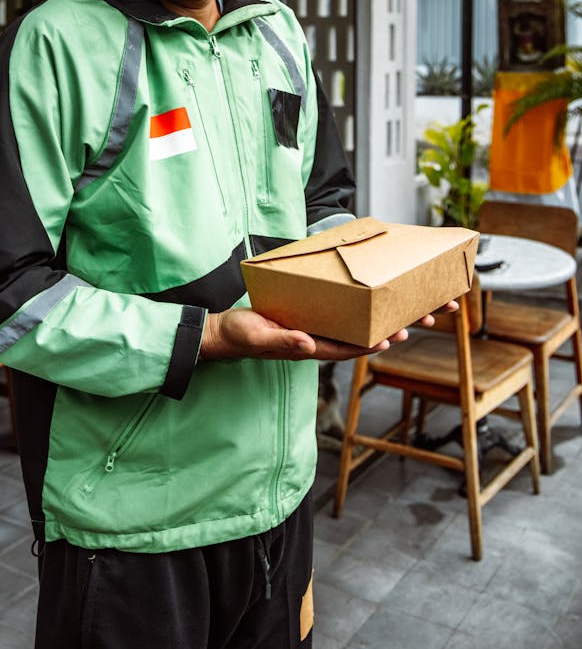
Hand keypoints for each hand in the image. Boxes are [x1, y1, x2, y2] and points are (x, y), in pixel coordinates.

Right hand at [199, 304, 448, 363]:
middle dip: (390, 330)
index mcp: (310, 346)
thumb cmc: (242, 335)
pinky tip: (376, 300)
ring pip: (357, 326)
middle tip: (420, 320)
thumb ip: (284, 340)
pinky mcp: (312, 317)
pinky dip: (362, 309)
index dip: (371, 343)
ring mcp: (317, 329)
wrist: (228, 332)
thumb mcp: (260, 336)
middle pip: (361, 337)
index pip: (347, 347)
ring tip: (412, 312)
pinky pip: (343, 315)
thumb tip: (309, 343)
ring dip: (383, 320)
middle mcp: (319, 339)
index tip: (393, 338)